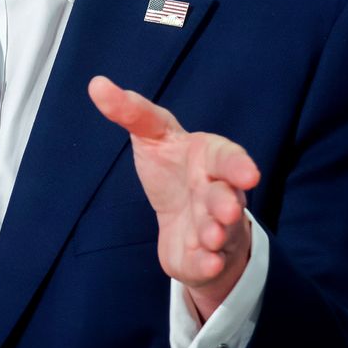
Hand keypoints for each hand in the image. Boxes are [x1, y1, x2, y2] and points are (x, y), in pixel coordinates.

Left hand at [88, 75, 260, 320]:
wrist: (184, 222)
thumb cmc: (172, 168)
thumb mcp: (151, 136)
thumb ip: (130, 111)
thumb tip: (96, 84)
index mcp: (209, 160)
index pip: (227, 158)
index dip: (238, 165)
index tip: (250, 174)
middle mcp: (218, 193)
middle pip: (226, 197)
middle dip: (227, 203)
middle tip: (226, 210)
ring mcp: (214, 227)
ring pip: (220, 232)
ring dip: (216, 233)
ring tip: (210, 237)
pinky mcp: (203, 258)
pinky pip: (208, 263)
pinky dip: (208, 263)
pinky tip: (208, 262)